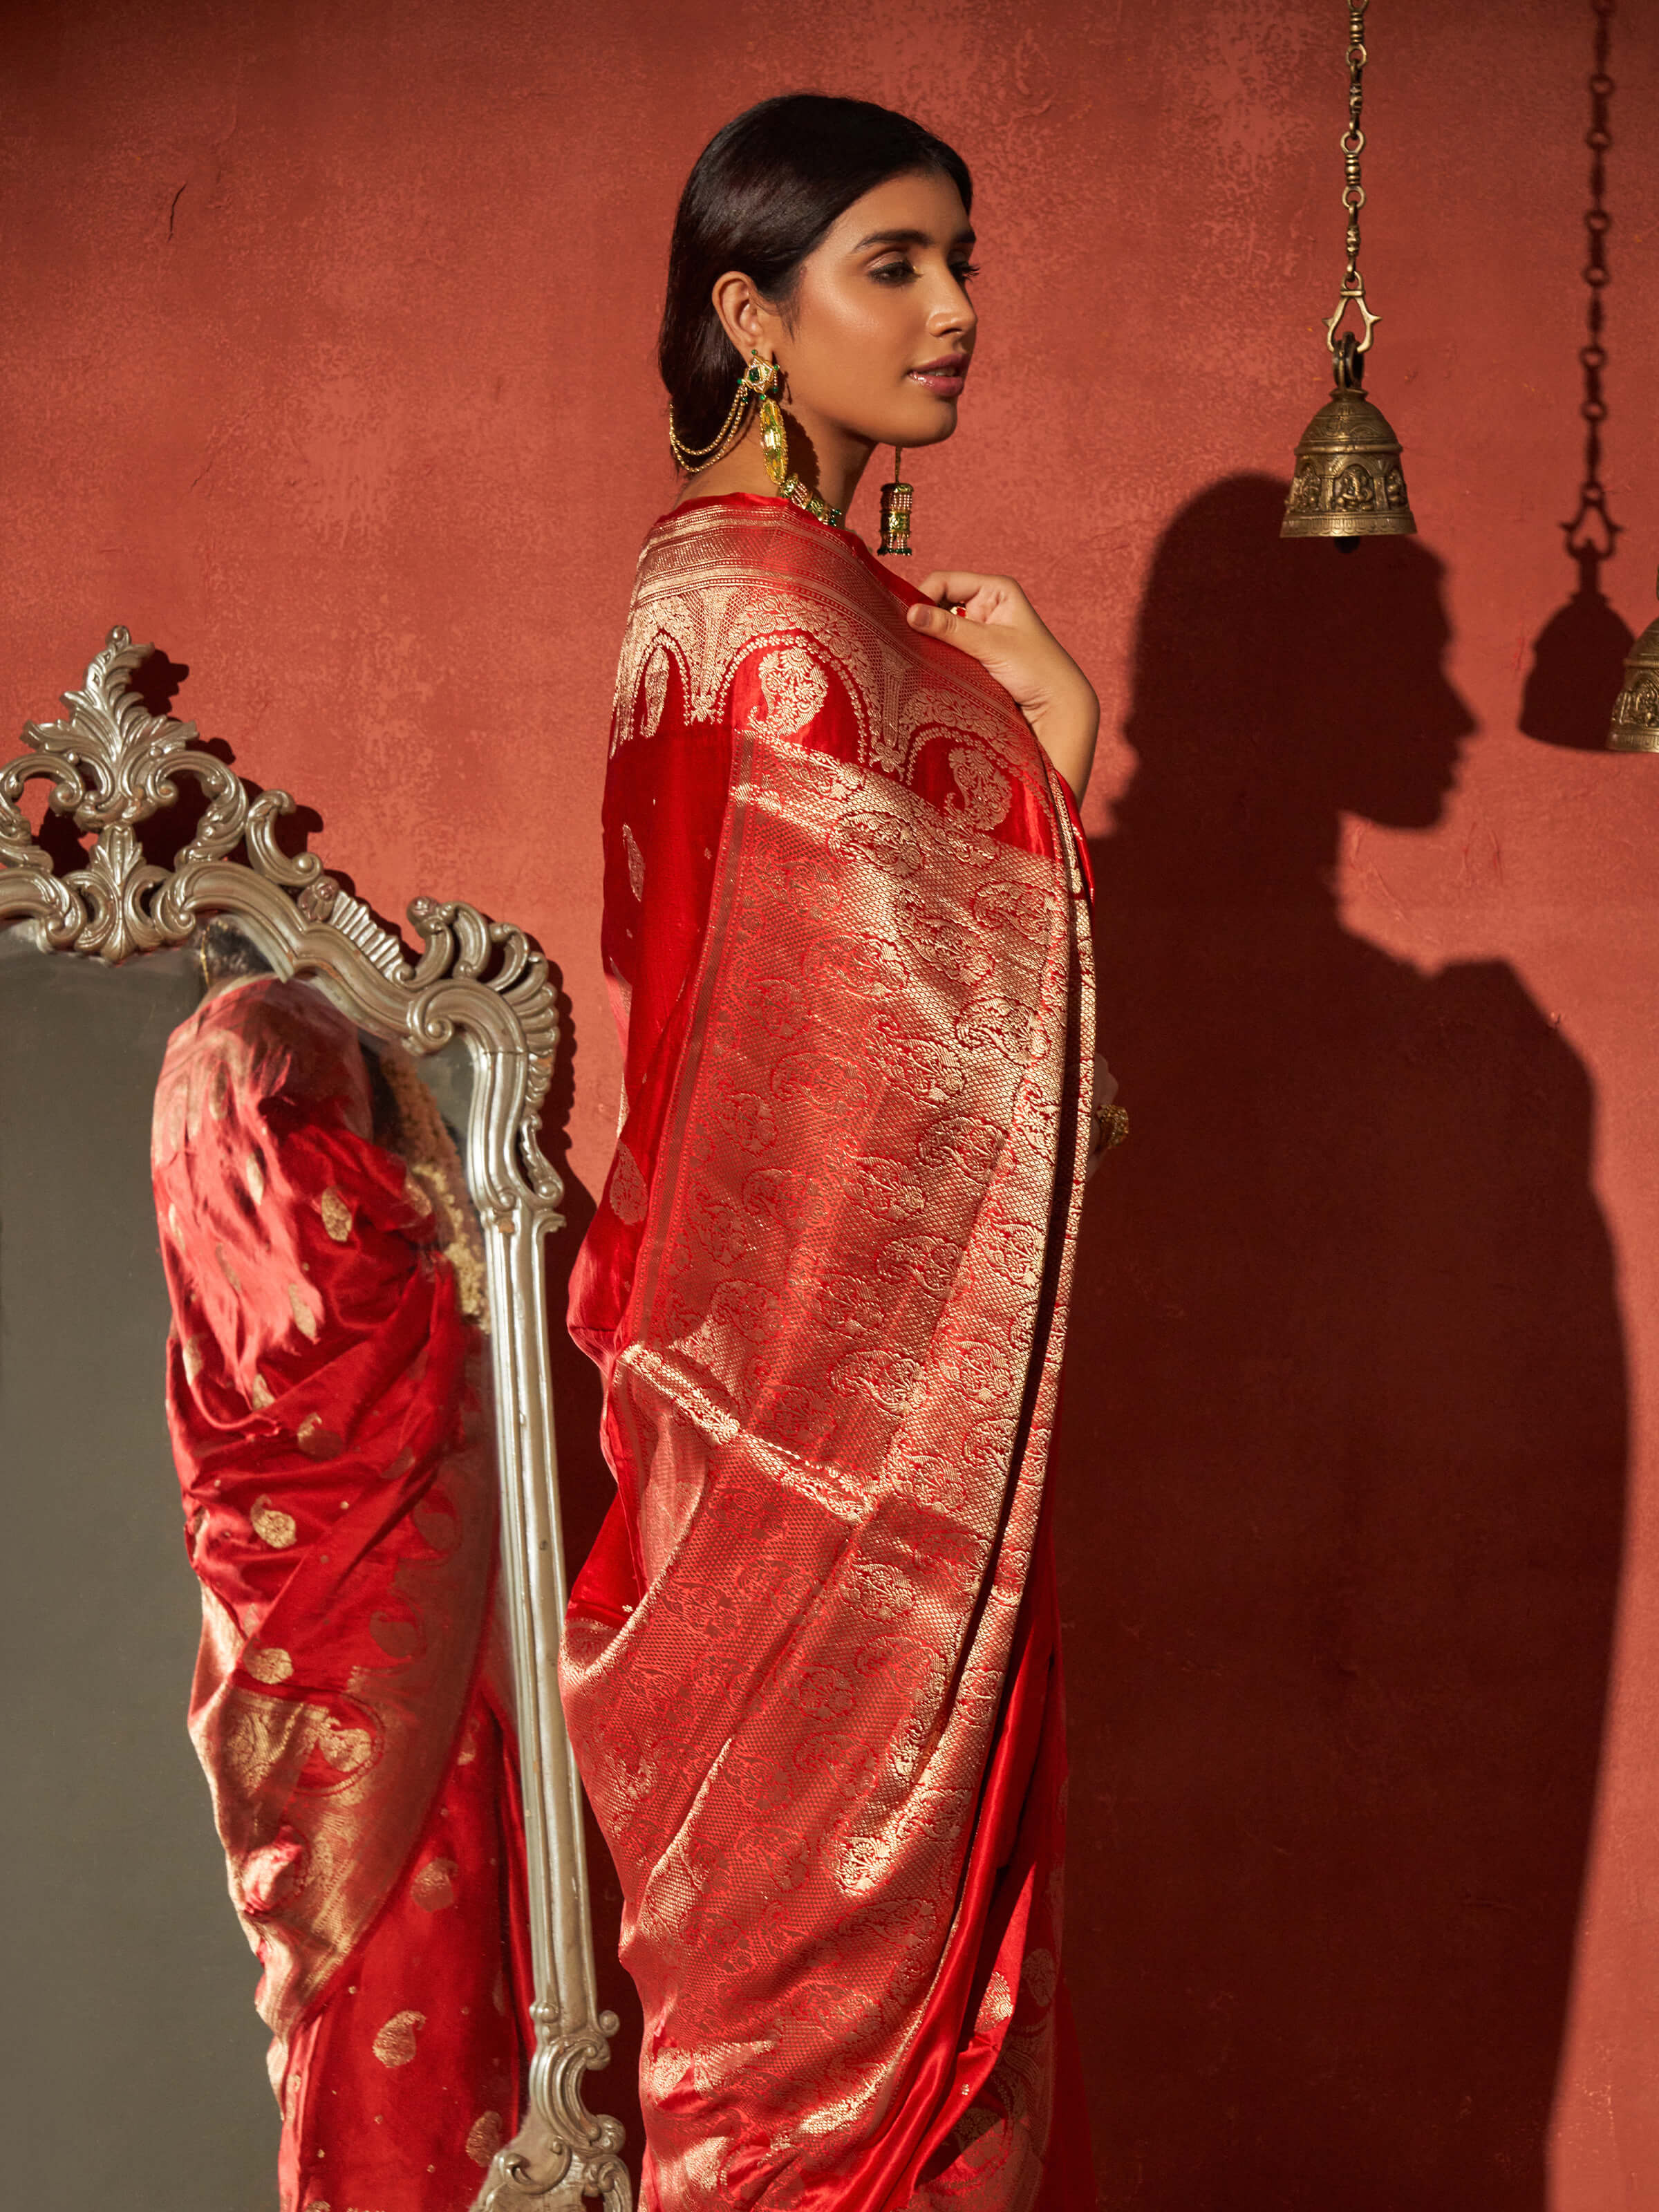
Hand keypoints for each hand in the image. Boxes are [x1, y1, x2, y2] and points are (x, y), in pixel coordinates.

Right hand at [906, 572, 1097, 800]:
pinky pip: (947, 647)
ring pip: (941, 627)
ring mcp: (980, 631)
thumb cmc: (1035, 669)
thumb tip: (909, 613)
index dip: (923, 596)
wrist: (1057, 707)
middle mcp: (986, 605)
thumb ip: (949, 628)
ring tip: (914, 652)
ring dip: (929, 639)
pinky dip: (936, 654)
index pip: (945, 581)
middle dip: (924, 619)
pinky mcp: (975, 654)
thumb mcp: (990, 645)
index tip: (906, 620)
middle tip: (904, 638)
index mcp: (996, 589)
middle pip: (940, 602)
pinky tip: (927, 664)